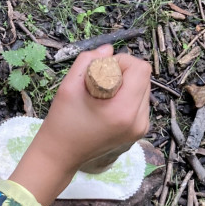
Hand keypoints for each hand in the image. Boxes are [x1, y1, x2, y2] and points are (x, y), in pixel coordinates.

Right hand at [10, 45, 151, 205]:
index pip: (140, 69)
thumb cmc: (61, 122)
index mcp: (124, 110)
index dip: (121, 62)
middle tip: (100, 81)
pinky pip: (139, 104)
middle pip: (145, 78)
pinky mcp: (138, 133)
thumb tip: (107, 49)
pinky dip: (126, 98)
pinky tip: (107, 106)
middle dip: (123, 73)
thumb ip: (88, 61)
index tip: (101, 70)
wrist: (59, 156)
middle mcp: (138, 121)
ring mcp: (140, 129)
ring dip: (126, 85)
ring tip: (103, 95)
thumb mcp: (68, 86)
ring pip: (143, 90)